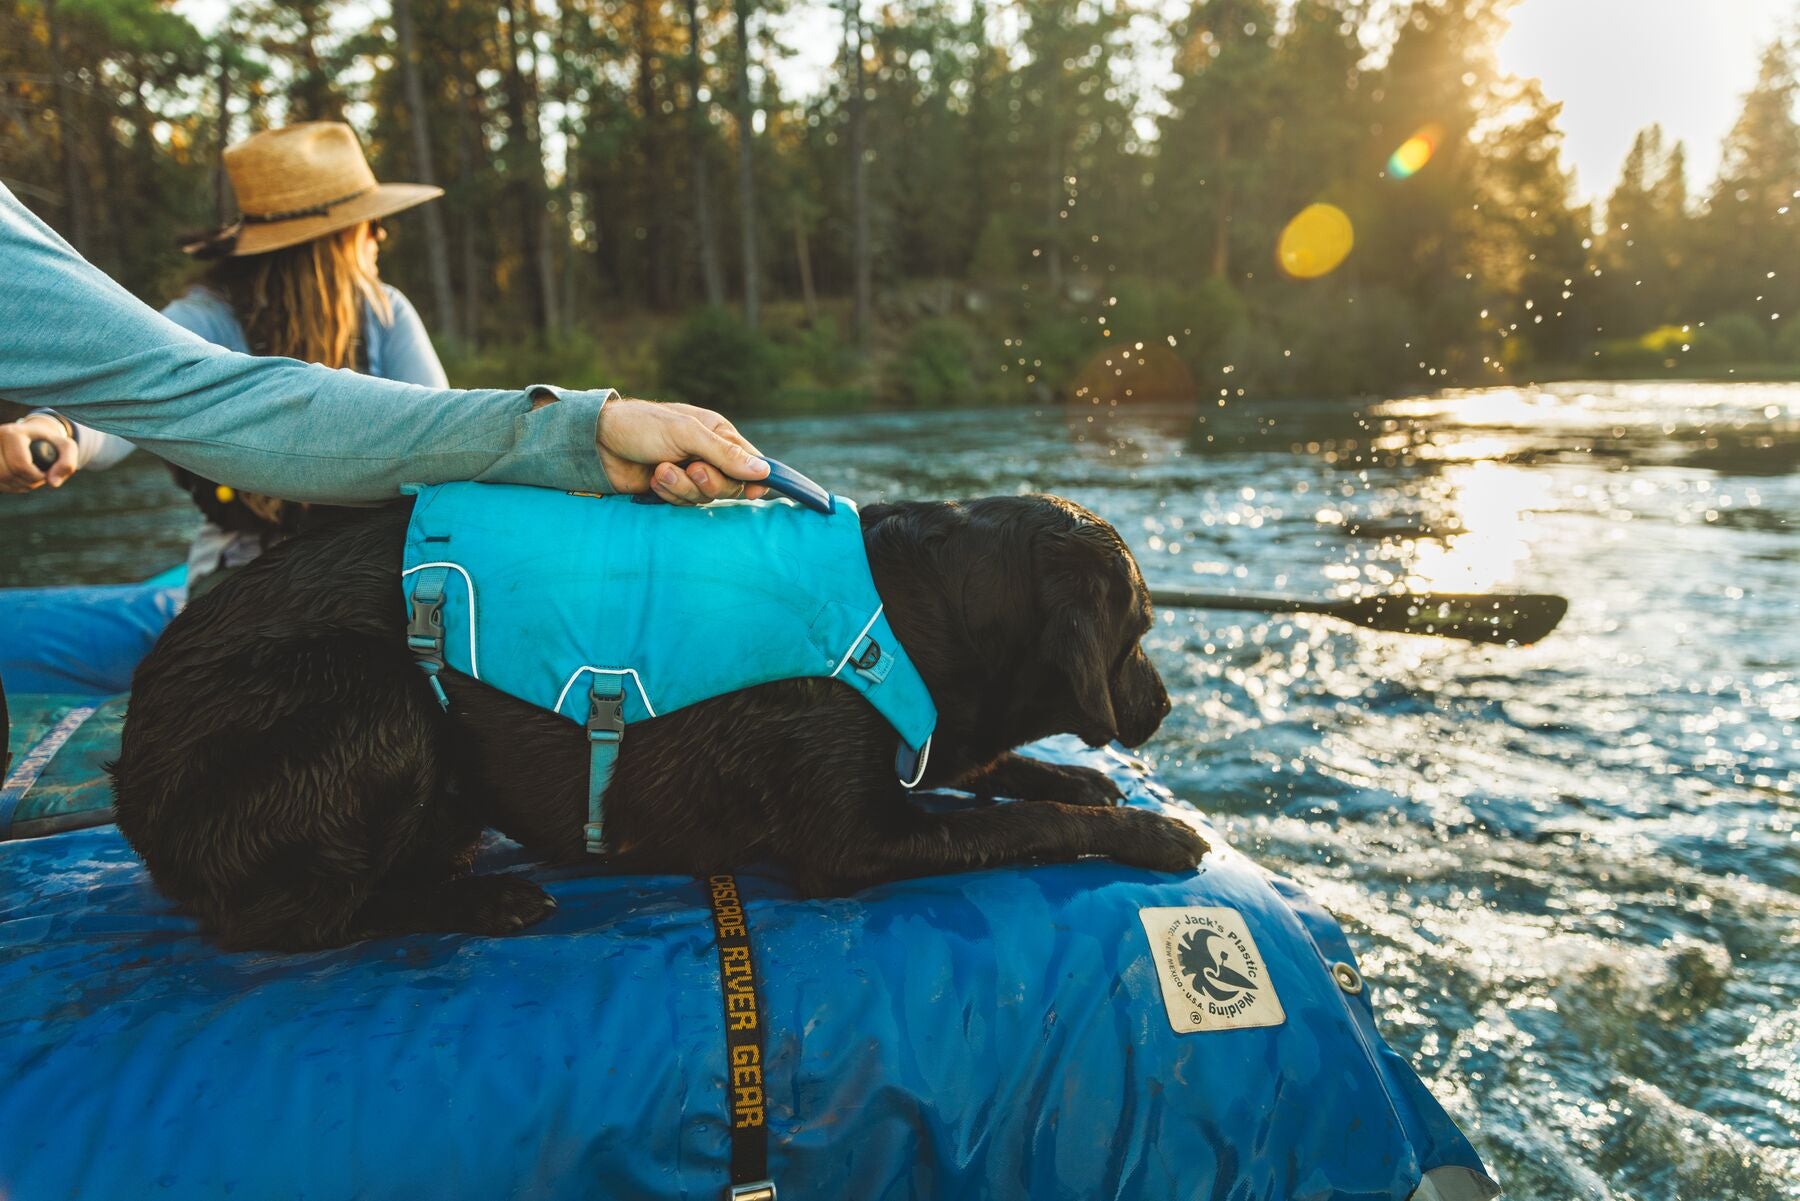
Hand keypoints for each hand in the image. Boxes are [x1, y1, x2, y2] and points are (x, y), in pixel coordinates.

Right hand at [0, 414, 78, 493]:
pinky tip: (21, 479)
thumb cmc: (50, 442)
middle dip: (27, 482)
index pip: (20, 464)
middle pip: (7, 474)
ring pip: (0, 479)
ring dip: (18, 485)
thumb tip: (53, 483)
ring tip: (32, 478)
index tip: (45, 474)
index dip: (35, 476)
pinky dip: (10, 486)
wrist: (32, 435)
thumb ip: (67, 463)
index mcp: (13, 434)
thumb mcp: (66, 447)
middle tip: (39, 477)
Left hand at [594, 398, 769, 504]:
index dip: (754, 477)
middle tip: (690, 469)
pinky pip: (684, 503)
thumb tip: (764, 471)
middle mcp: (706, 454)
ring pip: (705, 497)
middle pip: (729, 484)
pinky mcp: (670, 489)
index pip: (749, 460)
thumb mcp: (687, 434)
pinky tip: (653, 481)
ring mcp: (688, 473)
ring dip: (682, 487)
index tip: (755, 491)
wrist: (597, 442)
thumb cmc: (641, 427)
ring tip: (660, 471)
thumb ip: (725, 454)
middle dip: (709, 482)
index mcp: (716, 432)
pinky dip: (669, 494)